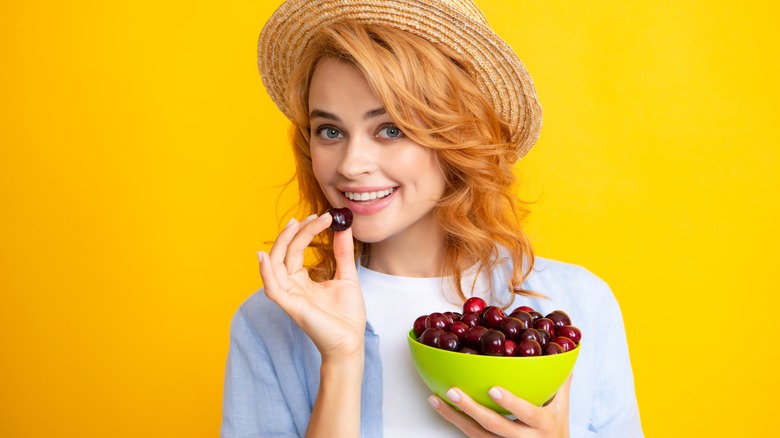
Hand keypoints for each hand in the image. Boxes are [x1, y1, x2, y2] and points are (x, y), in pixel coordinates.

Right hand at [258, 213, 365, 360]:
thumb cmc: (347, 316)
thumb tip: (343, 227)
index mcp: (302, 279)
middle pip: (284, 252)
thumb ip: (342, 253)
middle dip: (296, 232)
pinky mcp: (290, 306)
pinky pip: (272, 288)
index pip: (297, 248)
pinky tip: (264, 256)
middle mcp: (292, 285)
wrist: (351, 341)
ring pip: (274, 264)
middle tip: (313, 217)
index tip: (324, 217)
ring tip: (293, 225)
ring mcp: (289, 296)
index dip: (307, 230)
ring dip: (282, 243)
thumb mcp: (347, 276)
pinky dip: (265, 272)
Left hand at [428, 374, 572, 436]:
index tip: (493, 389)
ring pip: (476, 435)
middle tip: (453, 392)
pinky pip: (472, 437)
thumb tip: (559, 351)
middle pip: (495, 426)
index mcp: (542, 424)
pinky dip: (455, 422)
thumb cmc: (555, 429)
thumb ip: (560, 380)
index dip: (510, 403)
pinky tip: (442, 408)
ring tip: (436, 399)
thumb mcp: (561, 407)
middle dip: (472, 409)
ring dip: (454, 417)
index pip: (527, 413)